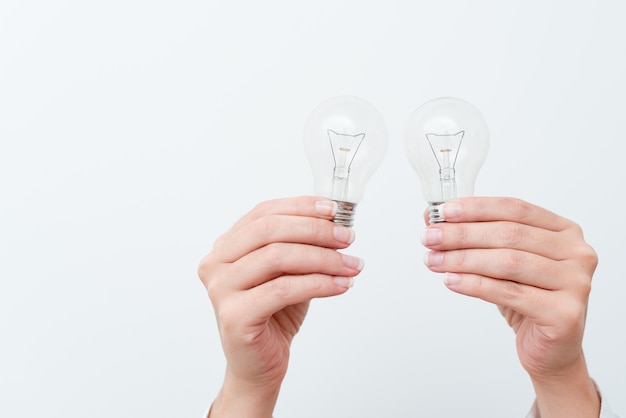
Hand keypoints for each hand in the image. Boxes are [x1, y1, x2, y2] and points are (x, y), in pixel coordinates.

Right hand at [198, 196, 362, 416]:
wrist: (259, 365)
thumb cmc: (273, 315)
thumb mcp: (288, 272)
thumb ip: (301, 246)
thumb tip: (336, 224)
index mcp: (226, 246)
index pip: (263, 213)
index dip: (301, 207)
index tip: (334, 211)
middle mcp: (216, 263)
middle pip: (269, 230)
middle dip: (315, 231)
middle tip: (347, 238)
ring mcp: (220, 289)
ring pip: (277, 257)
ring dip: (323, 258)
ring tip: (351, 265)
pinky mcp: (234, 315)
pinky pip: (283, 289)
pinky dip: (319, 284)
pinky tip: (340, 285)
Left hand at [420, 197, 599, 416]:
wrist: (550, 349)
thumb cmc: (527, 299)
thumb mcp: (501, 262)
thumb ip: (474, 238)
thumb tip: (432, 216)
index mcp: (564, 231)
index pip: (515, 209)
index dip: (476, 208)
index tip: (443, 211)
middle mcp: (577, 253)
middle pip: (509, 234)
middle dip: (462, 234)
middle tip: (430, 237)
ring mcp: (576, 283)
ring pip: (508, 262)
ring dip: (463, 259)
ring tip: (434, 260)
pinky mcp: (565, 313)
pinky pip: (509, 293)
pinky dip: (474, 285)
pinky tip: (451, 281)